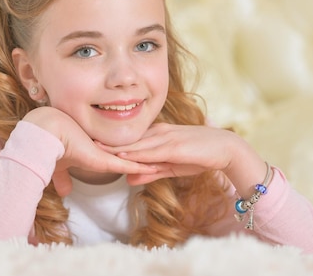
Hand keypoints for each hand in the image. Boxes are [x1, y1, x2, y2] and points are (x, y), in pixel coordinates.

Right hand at [22, 107, 156, 195]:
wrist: (44, 134)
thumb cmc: (48, 147)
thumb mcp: (58, 167)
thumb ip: (63, 179)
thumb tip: (64, 192)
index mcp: (96, 150)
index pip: (120, 153)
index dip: (133, 155)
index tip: (146, 157)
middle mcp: (103, 149)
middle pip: (131, 152)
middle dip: (148, 155)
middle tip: (165, 157)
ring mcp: (105, 152)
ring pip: (133, 157)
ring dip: (149, 161)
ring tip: (167, 162)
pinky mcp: (103, 158)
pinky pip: (127, 164)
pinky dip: (141, 167)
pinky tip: (155, 169)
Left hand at [97, 123, 265, 196]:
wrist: (225, 149)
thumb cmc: (199, 156)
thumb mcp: (171, 167)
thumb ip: (151, 172)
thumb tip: (129, 179)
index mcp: (157, 134)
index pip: (131, 140)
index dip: (111, 142)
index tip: (93, 144)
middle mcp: (158, 133)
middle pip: (129, 139)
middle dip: (107, 143)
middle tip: (86, 144)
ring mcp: (166, 137)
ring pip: (136, 144)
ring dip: (116, 147)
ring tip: (97, 149)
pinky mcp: (173, 145)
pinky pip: (151, 151)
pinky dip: (136, 154)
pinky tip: (123, 155)